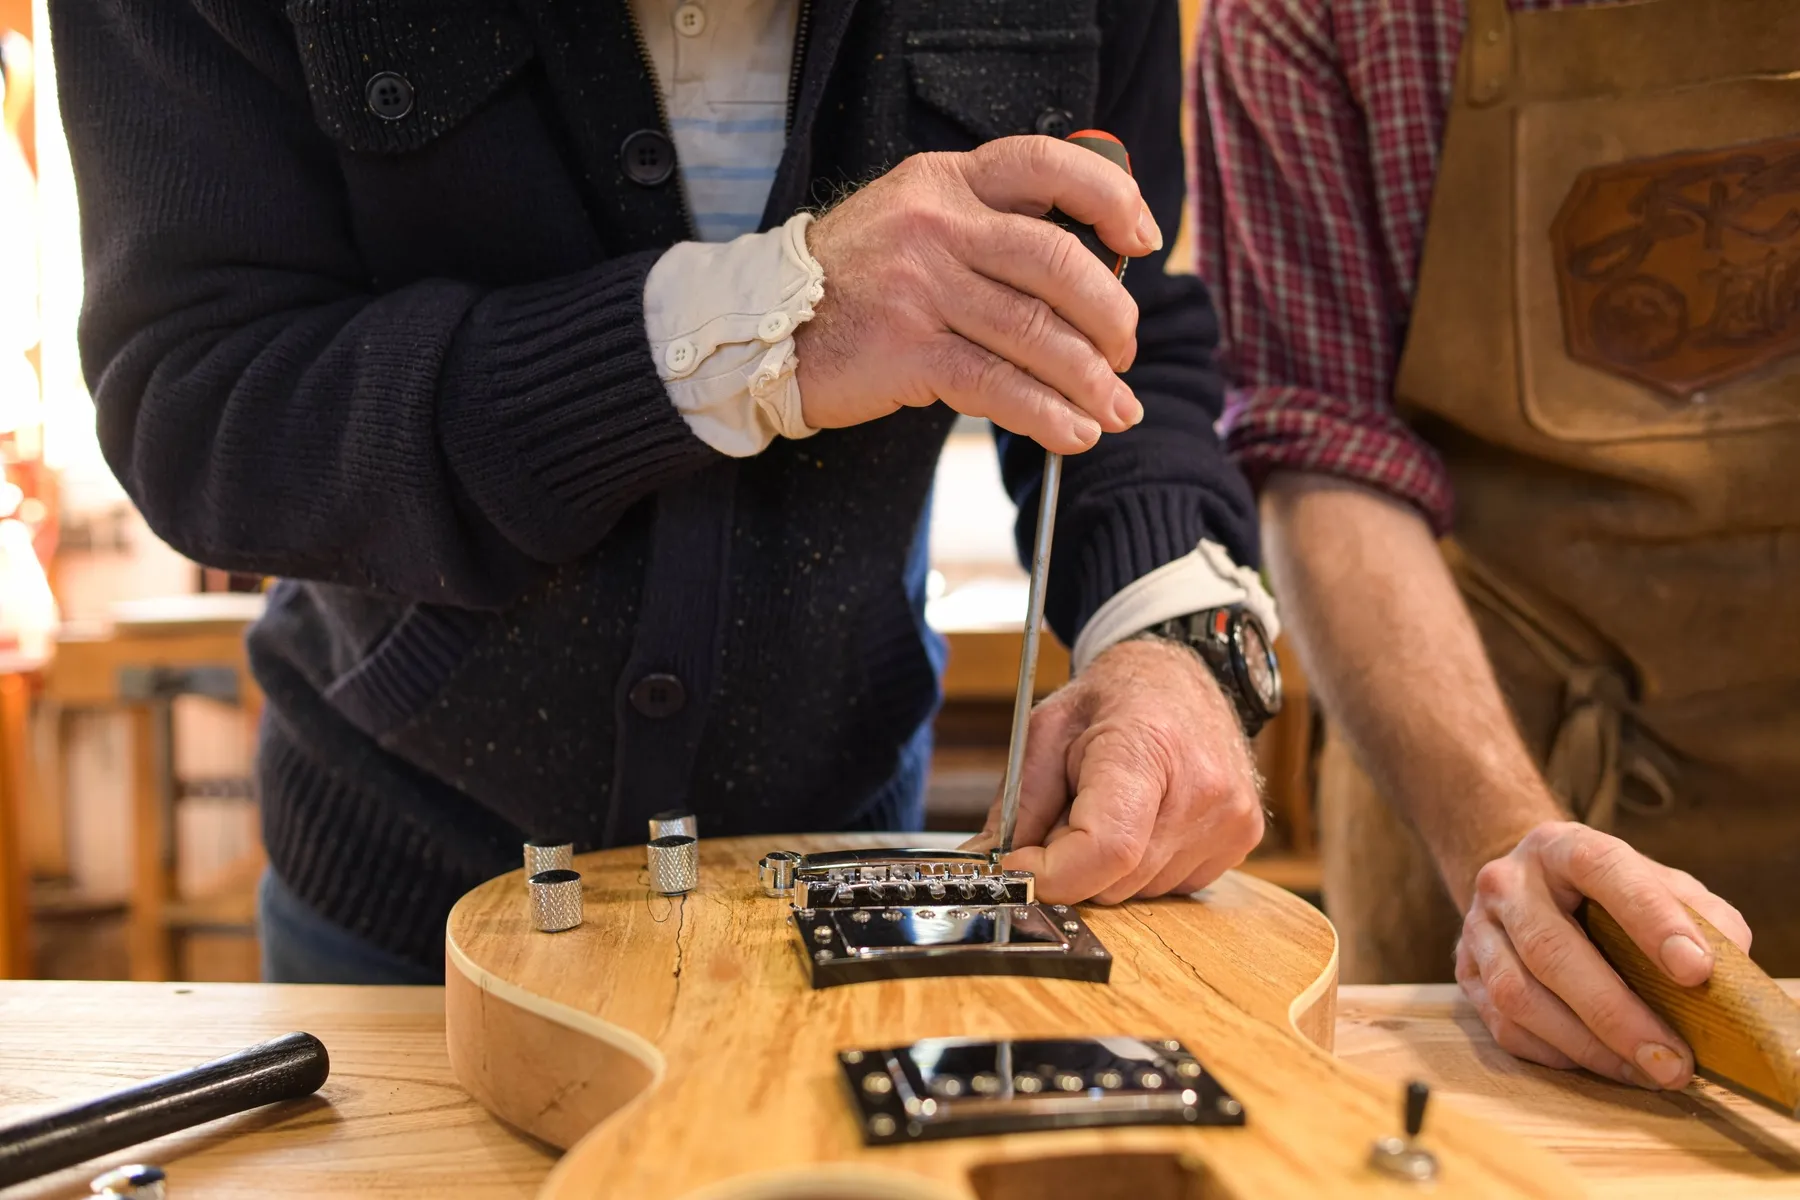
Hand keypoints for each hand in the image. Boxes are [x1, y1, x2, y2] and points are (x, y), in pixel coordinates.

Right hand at [796, 135, 1159, 454]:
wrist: (765, 326)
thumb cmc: (856, 282)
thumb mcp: (916, 222)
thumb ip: (989, 229)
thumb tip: (1089, 274)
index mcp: (947, 181)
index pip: (1048, 165)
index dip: (1111, 197)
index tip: (1143, 238)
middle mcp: (936, 224)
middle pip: (1058, 261)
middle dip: (1110, 315)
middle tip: (1124, 353)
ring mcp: (919, 286)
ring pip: (1035, 331)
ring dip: (1090, 379)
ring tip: (1115, 410)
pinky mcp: (906, 349)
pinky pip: (997, 384)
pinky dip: (1046, 415)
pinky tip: (1071, 432)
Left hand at [962, 637, 1263, 902]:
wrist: (1179, 677)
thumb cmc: (1111, 700)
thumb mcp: (1045, 731)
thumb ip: (1015, 805)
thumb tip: (986, 866)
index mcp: (1147, 749)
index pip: (1105, 849)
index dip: (1049, 874)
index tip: (1014, 867)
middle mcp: (1202, 789)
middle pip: (1114, 879)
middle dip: (1070, 865)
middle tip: (1062, 817)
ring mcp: (1230, 818)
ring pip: (1139, 892)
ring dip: (1105, 867)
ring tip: (1107, 809)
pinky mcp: (1243, 838)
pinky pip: (1170, 887)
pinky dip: (1140, 867)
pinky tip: (1142, 819)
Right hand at [1455, 821, 1751, 1088]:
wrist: (1527, 886)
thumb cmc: (1607, 893)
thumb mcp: (1656, 882)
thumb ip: (1699, 914)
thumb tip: (1721, 970)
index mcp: (1562, 847)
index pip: (1603, 869)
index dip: (1650, 918)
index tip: (1695, 971)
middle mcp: (1508, 881)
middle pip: (1551, 949)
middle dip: (1616, 1013)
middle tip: (1673, 1059)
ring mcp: (1478, 927)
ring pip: (1518, 994)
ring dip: (1586, 1044)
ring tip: (1641, 1070)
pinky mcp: (1465, 971)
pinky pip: (1503, 1025)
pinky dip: (1555, 1053)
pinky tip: (1597, 1061)